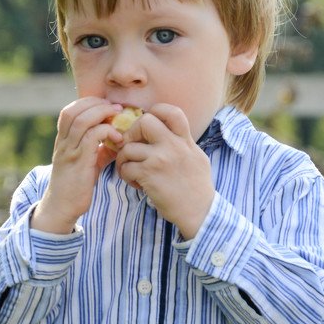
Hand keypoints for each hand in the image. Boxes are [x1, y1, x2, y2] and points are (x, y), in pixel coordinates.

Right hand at [31, 98, 122, 233]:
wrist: (61, 208)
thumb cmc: (75, 186)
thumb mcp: (86, 162)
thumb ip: (98, 149)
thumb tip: (117, 139)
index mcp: (63, 140)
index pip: (70, 110)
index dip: (88, 102)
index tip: (107, 105)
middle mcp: (63, 142)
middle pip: (74, 110)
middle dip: (97, 104)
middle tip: (115, 108)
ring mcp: (69, 151)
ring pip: (83, 120)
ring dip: (103, 114)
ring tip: (118, 117)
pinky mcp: (79, 162)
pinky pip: (92, 137)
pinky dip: (107, 131)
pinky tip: (117, 138)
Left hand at [115, 104, 214, 238]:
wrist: (200, 212)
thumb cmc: (198, 187)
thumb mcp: (197, 157)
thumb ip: (183, 143)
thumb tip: (168, 132)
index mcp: (185, 140)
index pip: (171, 112)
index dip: (156, 111)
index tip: (149, 125)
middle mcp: (173, 146)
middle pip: (145, 121)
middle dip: (133, 132)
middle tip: (133, 146)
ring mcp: (160, 160)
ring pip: (128, 147)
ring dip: (124, 159)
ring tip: (131, 169)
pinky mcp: (148, 175)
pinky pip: (126, 167)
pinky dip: (126, 175)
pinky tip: (136, 183)